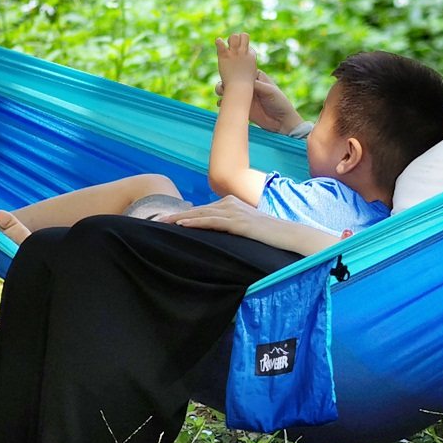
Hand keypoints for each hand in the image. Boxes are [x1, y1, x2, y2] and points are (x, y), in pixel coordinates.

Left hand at [160, 196, 339, 254]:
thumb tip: (217, 238)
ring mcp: (235, 212)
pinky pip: (213, 221)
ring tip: (160, 223)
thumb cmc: (268, 236)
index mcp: (231, 204)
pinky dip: (196, 222)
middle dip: (174, 215)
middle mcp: (230, 204)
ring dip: (179, 218)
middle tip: (154, 221)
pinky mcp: (239, 223)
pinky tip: (182, 225)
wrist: (289, 234)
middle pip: (197, 209)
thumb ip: (230, 228)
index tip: (164, 221)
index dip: (182, 215)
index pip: (201, 209)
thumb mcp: (245, 229)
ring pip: (201, 214)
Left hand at [215, 32, 257, 89]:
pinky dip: (218, 42)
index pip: (247, 43)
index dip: (242, 46)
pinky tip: (218, 43)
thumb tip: (247, 59)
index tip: (239, 54)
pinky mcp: (224, 56)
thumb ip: (249, 63)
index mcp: (251, 55)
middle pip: (243, 35)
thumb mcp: (251, 71)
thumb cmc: (245, 84)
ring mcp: (234, 53)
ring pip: (234, 36)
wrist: (239, 88)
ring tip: (227, 48)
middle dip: (237, 38)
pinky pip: (220, 43)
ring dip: (229, 40)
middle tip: (232, 47)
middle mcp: (243, 52)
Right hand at [216, 70, 304, 133]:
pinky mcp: (242, 108)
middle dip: (225, 81)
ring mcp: (244, 97)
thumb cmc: (280, 102)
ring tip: (220, 93)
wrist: (282, 122)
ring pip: (229, 91)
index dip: (234, 71)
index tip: (227, 73)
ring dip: (222, 91)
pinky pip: (230, 104)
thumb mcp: (270, 91)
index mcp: (256, 77)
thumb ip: (257, 85)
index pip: (242, 71)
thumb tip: (243, 80)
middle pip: (232, 80)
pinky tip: (221, 104)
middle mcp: (249, 86)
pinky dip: (224, 103)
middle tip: (222, 86)